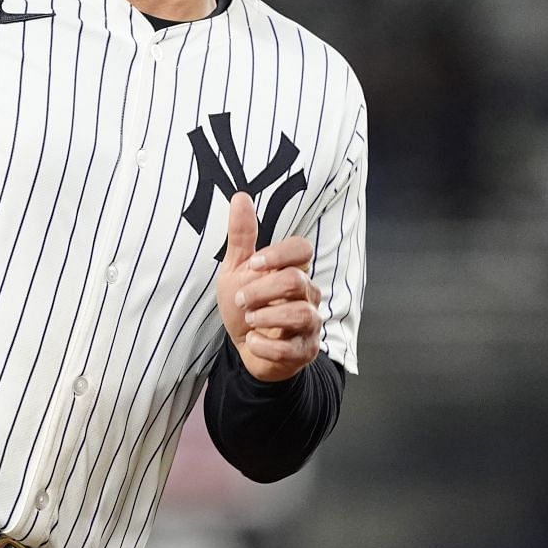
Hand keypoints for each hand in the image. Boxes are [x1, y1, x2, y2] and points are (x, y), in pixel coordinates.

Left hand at [216, 191, 324, 382]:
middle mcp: (308, 294)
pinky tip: (252, 342)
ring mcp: (310, 324)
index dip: (279, 254)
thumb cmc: (246, 306)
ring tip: (248, 322)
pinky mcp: (305, 350)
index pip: (302, 250)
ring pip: (299, 314)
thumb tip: (240, 196)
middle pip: (295, 281)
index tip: (253, 264)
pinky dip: (263, 346)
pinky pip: (289, 349)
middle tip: (241, 301)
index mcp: (294, 270)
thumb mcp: (237, 269)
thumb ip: (241, 236)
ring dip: (264, 318)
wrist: (247, 347)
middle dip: (260, 291)